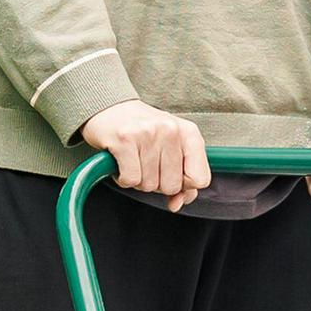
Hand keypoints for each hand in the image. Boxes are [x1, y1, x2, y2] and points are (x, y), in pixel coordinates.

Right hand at [81, 100, 210, 212]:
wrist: (109, 107)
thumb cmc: (144, 133)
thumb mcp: (172, 150)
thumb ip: (183, 180)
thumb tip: (177, 204)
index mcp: (189, 133)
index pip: (201, 179)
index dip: (184, 186)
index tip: (171, 175)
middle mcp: (170, 130)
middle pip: (173, 186)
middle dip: (158, 183)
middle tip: (147, 164)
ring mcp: (147, 133)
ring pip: (150, 185)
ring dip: (139, 180)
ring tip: (134, 160)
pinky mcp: (124, 138)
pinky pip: (130, 179)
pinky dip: (123, 179)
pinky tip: (122, 163)